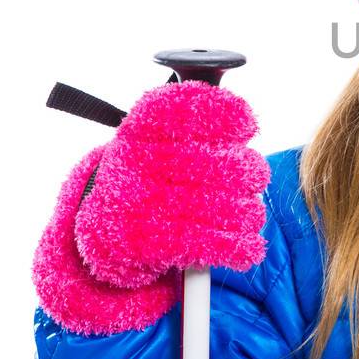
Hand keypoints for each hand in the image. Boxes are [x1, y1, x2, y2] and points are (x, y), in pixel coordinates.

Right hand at [31, 81, 271, 334]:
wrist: (102, 231)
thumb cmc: (152, 177)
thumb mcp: (162, 140)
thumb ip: (199, 125)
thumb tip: (246, 121)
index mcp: (140, 127)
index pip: (188, 109)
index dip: (227, 115)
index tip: (247, 126)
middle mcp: (134, 159)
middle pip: (218, 164)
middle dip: (249, 173)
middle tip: (256, 178)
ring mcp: (137, 201)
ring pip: (221, 207)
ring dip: (249, 214)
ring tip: (250, 215)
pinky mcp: (144, 241)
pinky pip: (206, 243)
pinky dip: (237, 247)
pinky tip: (248, 248)